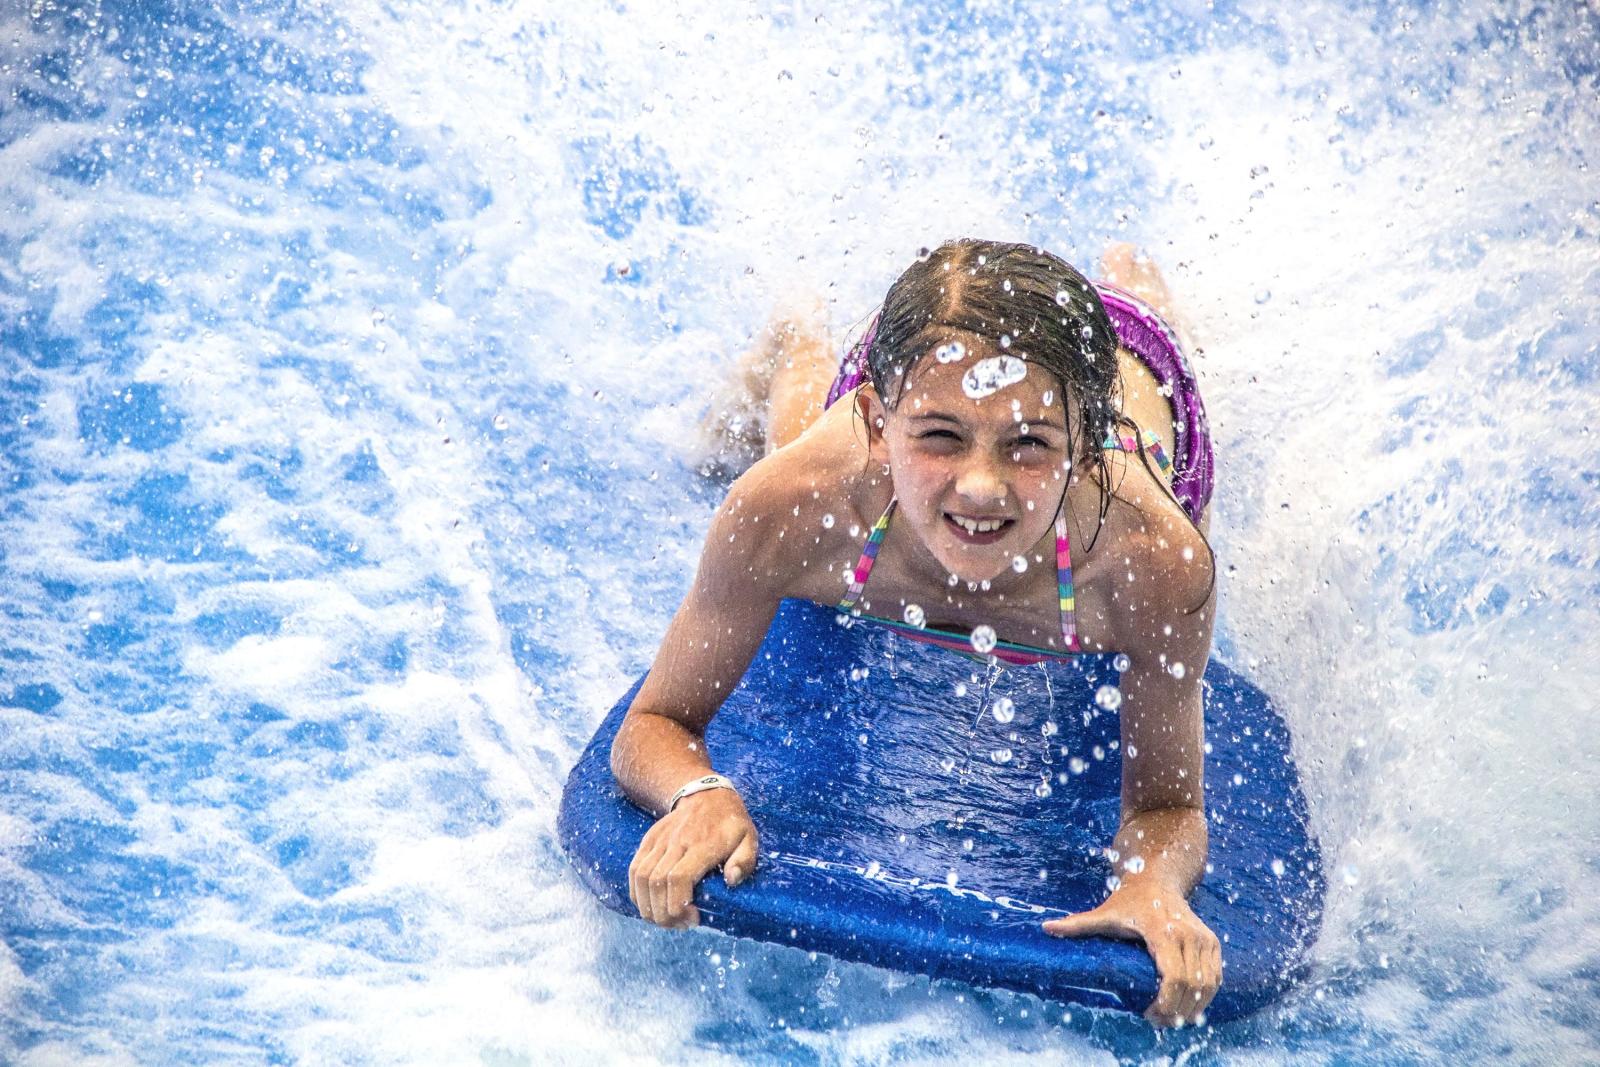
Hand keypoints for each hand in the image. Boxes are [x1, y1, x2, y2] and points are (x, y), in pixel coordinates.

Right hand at [627, 788, 758, 928]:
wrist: (705, 794)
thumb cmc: (730, 823)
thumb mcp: (748, 838)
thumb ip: (744, 861)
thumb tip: (731, 881)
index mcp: (702, 844)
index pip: (679, 878)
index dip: (679, 905)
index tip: (693, 919)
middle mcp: (677, 842)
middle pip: (657, 883)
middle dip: (664, 913)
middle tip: (680, 925)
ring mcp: (660, 841)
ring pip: (642, 878)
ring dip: (648, 906)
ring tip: (665, 920)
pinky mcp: (649, 841)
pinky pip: (635, 870)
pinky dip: (636, 893)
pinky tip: (649, 907)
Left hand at [1042, 882, 1221, 1026]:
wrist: (1157, 879)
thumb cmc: (1129, 900)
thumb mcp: (1105, 913)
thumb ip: (1078, 924)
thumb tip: (1046, 928)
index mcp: (1162, 930)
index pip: (1174, 976)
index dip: (1165, 1002)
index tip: (1149, 1013)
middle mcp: (1189, 934)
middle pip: (1192, 986)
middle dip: (1177, 1011)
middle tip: (1158, 1022)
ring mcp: (1204, 938)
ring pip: (1208, 985)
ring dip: (1193, 1008)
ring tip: (1171, 1018)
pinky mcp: (1212, 943)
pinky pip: (1215, 978)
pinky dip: (1205, 997)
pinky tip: (1187, 1006)